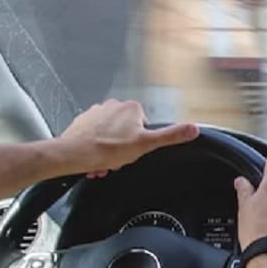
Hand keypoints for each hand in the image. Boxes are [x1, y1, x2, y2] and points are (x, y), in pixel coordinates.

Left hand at [56, 99, 198, 177]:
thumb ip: (171, 136)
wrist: (73, 154)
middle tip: (117, 160)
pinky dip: (95, 148)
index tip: (132, 151)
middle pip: (127, 131)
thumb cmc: (106, 149)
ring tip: (103, 162)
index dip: (140, 143)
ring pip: (110, 135)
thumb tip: (193, 129)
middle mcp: (114, 105)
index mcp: (131, 108)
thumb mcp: (145, 144)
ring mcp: (97, 112)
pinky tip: (93, 158)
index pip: (144, 126)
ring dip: (108, 150)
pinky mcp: (83, 121)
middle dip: (122, 148)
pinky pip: (95, 135)